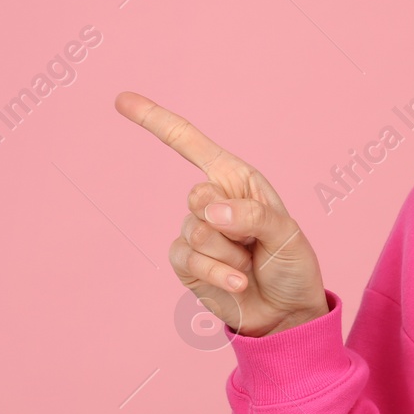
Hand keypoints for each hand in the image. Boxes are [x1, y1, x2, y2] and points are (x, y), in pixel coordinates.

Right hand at [116, 91, 328, 337]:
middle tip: (255, 242)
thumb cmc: (291, 265)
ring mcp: (195, 232)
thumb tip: (209, 211)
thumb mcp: (286, 234)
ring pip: (196, 233)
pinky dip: (218, 274)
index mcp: (237, 180)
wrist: (285, 313)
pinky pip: (190, 260)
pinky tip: (239, 282)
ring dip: (230, 255)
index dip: (156, 120)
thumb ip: (252, 216)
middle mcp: (212, 201)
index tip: (121, 99)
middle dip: (231, 224)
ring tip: (249, 263)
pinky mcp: (186, 263)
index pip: (190, 144)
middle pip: (196, 197)